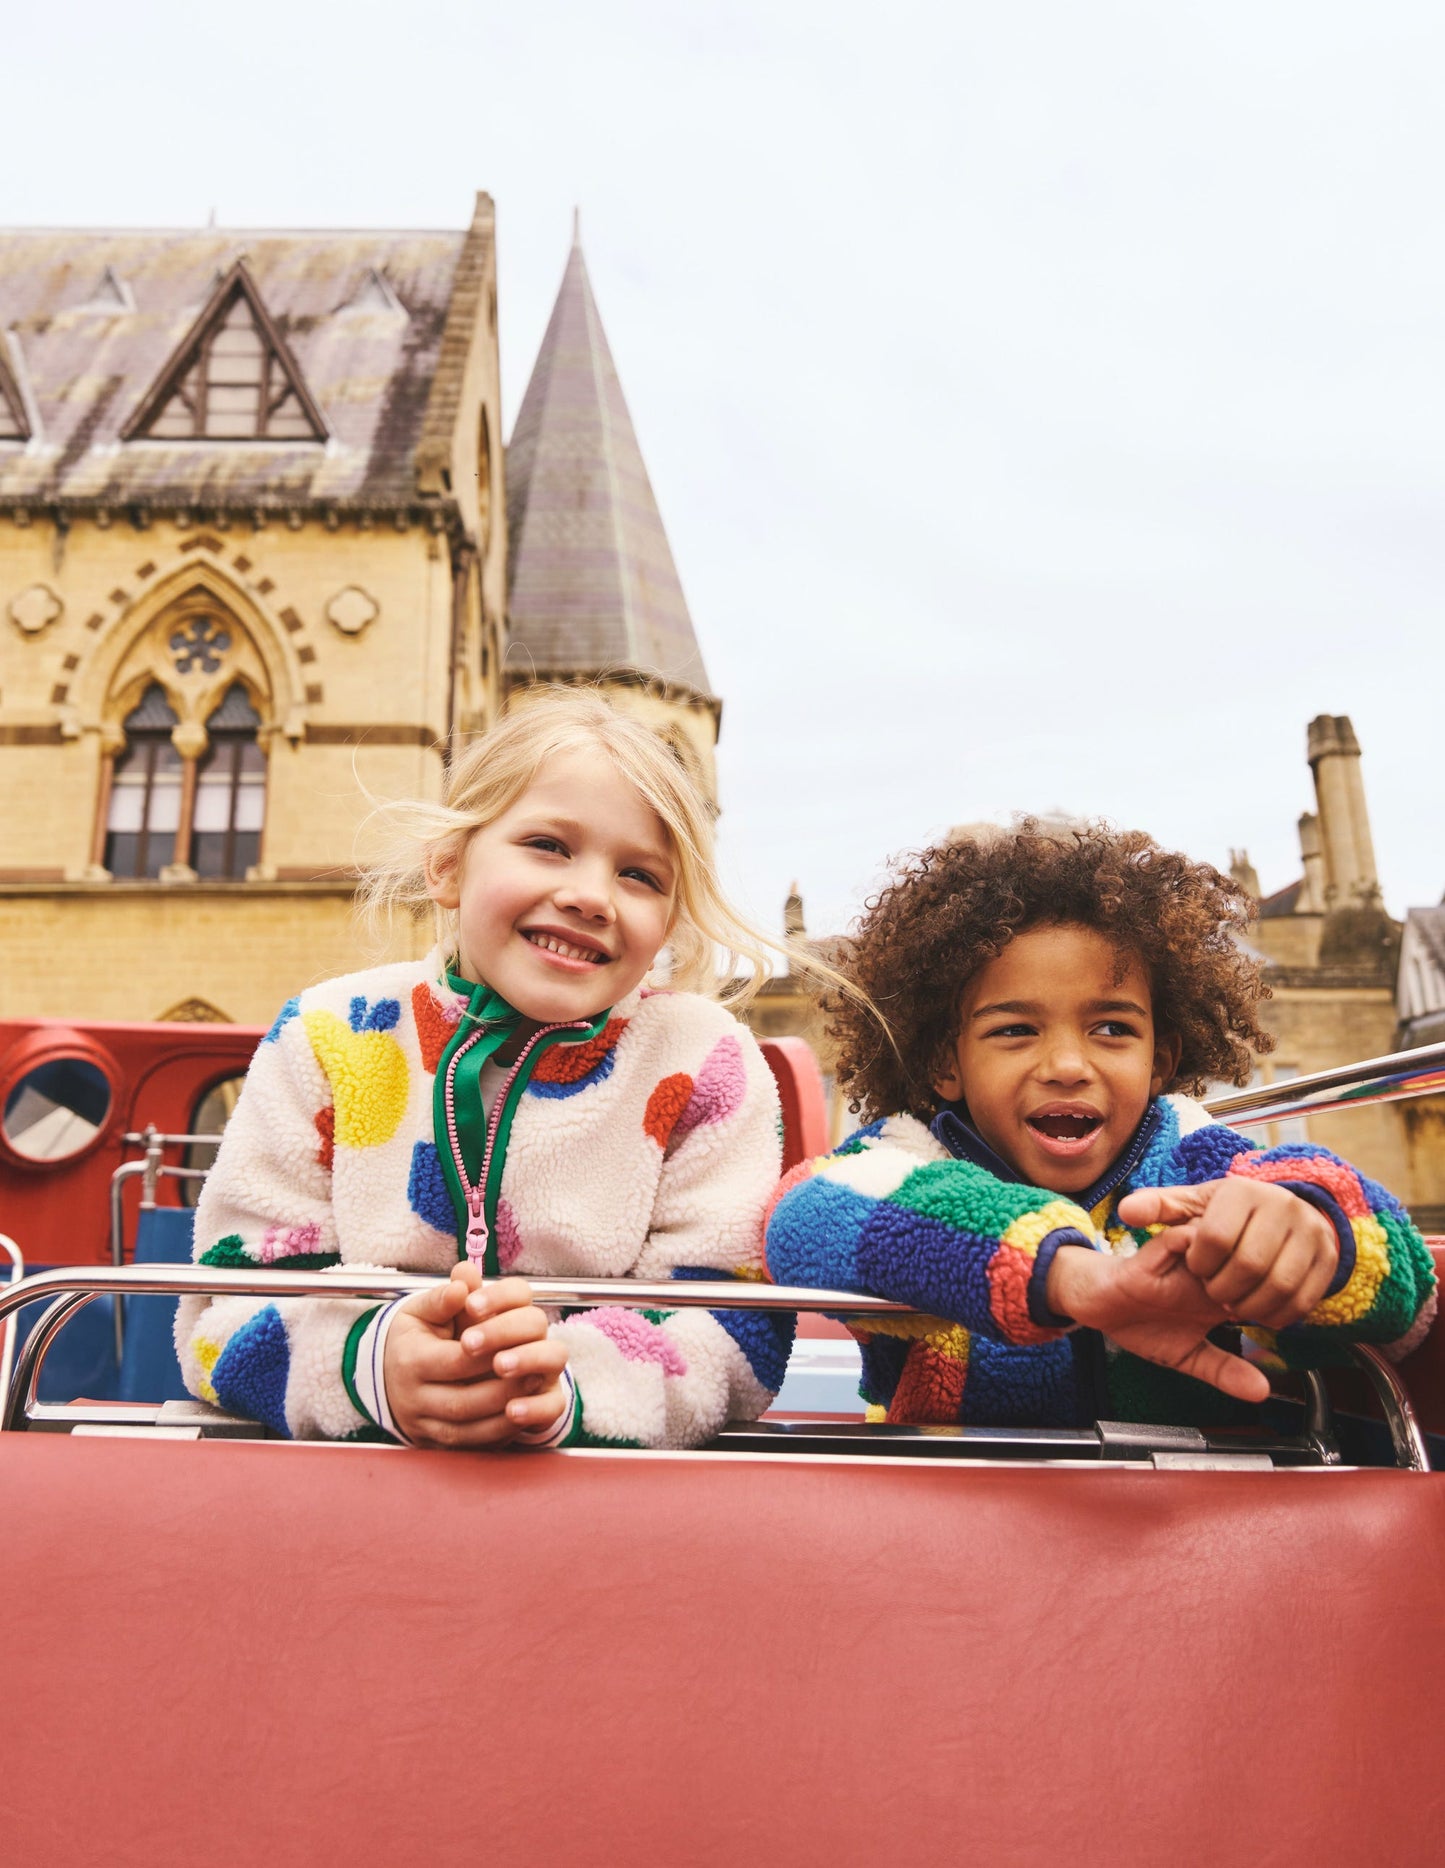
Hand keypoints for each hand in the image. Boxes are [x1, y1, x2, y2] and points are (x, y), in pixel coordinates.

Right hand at [383, 1267, 569, 1448]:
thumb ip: (443, 1297)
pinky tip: (521, 1417)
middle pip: (463, 1402)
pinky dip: (497, 1435)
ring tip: (535, 1393)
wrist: (383, 1374)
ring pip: (468, 1431)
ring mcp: (423, 1426)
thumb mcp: (418, 1310)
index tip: (518, 1345)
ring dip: (506, 1416)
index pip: (455, 1362)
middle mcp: (413, 1399)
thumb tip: (462, 1283)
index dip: (488, 1355)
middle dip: (504, 1390)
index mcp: (410, 1361)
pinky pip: (469, 1447)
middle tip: (538, 1374)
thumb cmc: (411, 1337)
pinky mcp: (434, 1445)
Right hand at [1047, 1235, 1269, 1402]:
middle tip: (1248, 1308)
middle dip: (1257, 1279)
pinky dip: (1195, 1255)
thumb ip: (1224, 1370)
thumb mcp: (1190, 1357)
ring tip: (1223, 1295)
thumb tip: (1262, 1391)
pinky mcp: (1158, 1251)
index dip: (1276, 1301)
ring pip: (1224, 1239)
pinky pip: (1185, 1237)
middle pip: (1251, 1254)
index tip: (1270, 1324)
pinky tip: (1196, 1282)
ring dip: (1228, 1264)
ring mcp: (1185, 1259)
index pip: (1265, 1282)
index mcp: (1222, 1291)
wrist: (1099, 1309)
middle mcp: (1208, 1269)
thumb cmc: (1144, 1326)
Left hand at [1116, 1178, 1338, 1329]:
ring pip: (1280, 1284)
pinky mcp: (1329, 1259)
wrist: (1281, 1216)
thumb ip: (1157, 1208)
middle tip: (1215, 1292)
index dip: (1199, 1263)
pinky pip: (1305, 1299)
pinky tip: (1261, 1311)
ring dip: (1252, 1305)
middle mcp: (1283, 1205)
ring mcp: (1312, 1232)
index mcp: (1242, 1190)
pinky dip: (1279, 1315)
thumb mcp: (1190, 1206)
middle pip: (1249, 1264)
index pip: (1214, 1236)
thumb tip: (1126, 1211)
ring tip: (1235, 1303)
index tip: (1197, 1268)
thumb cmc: (1225, 1214)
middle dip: (1224, 1288)